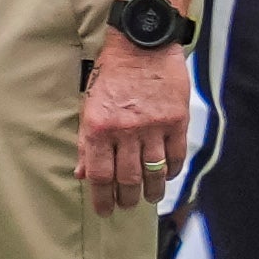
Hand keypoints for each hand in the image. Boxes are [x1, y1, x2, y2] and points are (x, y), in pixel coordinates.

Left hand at [79, 32, 188, 216]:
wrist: (141, 48)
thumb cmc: (110, 78)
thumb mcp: (88, 107)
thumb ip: (86, 143)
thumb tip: (81, 174)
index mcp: (98, 128)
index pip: (100, 175)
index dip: (102, 198)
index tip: (105, 211)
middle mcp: (125, 131)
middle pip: (128, 178)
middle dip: (127, 198)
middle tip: (127, 206)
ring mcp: (153, 127)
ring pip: (154, 172)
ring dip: (152, 191)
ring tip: (149, 198)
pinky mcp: (177, 121)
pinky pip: (176, 156)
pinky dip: (171, 171)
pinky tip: (166, 177)